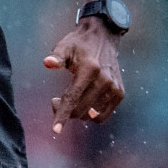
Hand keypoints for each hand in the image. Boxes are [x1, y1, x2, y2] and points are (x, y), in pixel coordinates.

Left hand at [43, 16, 124, 134]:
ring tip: (71, 98)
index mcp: (89, 69)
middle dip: (65, 110)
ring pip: (91, 115)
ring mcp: (114, 88)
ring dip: (78, 112)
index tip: (55, 131)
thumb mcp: (65, 46)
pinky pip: (103, 115)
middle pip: (80, 110)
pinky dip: (91, 113)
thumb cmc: (79, 43)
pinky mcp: (119, 93)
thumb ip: (56, 56)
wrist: (103, 37)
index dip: (63, 115)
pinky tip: (84, 101)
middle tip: (55, 100)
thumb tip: (47, 63)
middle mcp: (104, 80)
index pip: (73, 98)